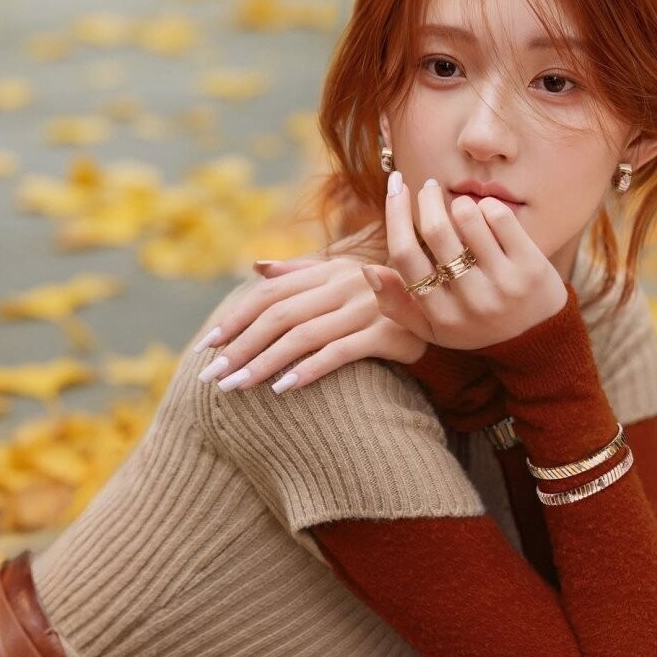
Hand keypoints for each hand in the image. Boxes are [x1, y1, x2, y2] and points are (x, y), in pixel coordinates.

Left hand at [193, 251, 426, 392]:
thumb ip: (301, 273)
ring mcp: (366, 307)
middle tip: (213, 377)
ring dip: (264, 363)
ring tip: (236, 387)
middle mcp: (344, 283)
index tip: (208, 346)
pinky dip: (308, 370)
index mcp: (330, 269)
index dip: (236, 319)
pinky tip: (283, 389)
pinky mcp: (387, 333)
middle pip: (279, 316)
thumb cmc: (389, 299)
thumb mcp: (346, 277)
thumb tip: (257, 267)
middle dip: (241, 347)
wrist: (448, 313)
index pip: (270, 294)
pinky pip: (339, 353)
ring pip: (302, 336)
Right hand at [359, 177, 567, 350]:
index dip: (394, 213)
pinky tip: (486, 213)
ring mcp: (504, 285)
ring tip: (459, 205)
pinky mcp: (532, 268)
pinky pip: (501, 218)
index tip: (395, 185)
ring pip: (469, 218)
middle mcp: (471, 302)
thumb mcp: (432, 328)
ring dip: (459, 202)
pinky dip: (487, 207)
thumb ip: (396, 304)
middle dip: (427, 198)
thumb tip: (368, 270)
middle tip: (428, 186)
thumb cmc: (474, 326)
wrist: (538, 341)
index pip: (405, 255)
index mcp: (440, 316)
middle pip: (436, 232)